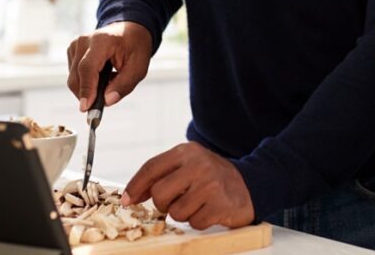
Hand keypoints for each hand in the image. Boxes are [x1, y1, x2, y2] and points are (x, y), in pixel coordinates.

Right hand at [66, 21, 152, 110]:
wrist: (129, 30)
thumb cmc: (135, 47)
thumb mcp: (139, 67)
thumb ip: (124, 85)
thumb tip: (107, 101)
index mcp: (102, 41)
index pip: (87, 67)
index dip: (86, 89)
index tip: (86, 108)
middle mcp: (84, 41)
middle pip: (77, 77)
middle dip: (88, 95)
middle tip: (103, 104)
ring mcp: (75, 45)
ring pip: (74, 79)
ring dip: (89, 88)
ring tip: (109, 81)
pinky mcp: (72, 51)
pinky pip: (74, 76)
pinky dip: (86, 82)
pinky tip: (101, 76)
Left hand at [121, 142, 254, 229]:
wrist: (248, 184)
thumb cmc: (210, 177)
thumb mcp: (187, 166)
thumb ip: (161, 175)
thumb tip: (131, 196)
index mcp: (186, 152)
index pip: (151, 167)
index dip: (135, 186)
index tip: (126, 200)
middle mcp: (198, 164)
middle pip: (159, 193)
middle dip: (163, 204)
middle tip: (177, 200)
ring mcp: (210, 184)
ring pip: (175, 212)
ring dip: (183, 213)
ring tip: (197, 203)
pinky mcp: (220, 204)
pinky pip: (194, 222)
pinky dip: (198, 221)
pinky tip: (208, 210)